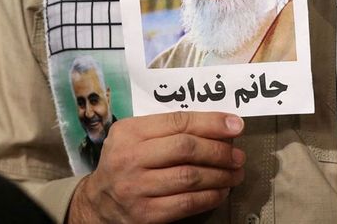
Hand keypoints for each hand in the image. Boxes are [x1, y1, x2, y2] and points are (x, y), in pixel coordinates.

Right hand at [68, 112, 245, 223]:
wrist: (98, 203)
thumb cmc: (124, 163)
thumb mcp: (135, 137)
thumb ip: (167, 129)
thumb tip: (217, 127)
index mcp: (129, 132)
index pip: (177, 122)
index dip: (211, 123)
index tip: (235, 125)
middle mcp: (130, 158)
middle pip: (186, 148)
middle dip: (219, 150)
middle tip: (238, 155)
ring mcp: (137, 188)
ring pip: (190, 177)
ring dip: (220, 175)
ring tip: (235, 173)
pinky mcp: (146, 214)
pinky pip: (187, 203)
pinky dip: (210, 197)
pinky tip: (221, 192)